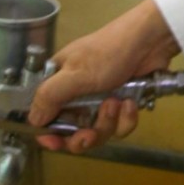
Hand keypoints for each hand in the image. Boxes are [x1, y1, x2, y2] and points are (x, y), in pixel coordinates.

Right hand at [26, 0, 180, 153]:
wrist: (151, 42)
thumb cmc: (109, 52)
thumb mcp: (75, 74)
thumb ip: (50, 97)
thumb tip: (32, 120)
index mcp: (59, 82)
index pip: (46, 114)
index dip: (49, 132)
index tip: (54, 142)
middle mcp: (77, 94)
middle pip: (73, 131)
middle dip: (83, 136)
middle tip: (90, 134)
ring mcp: (101, 101)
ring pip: (99, 132)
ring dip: (108, 123)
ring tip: (116, 103)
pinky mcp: (122, 105)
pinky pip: (120, 126)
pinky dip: (127, 118)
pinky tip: (130, 103)